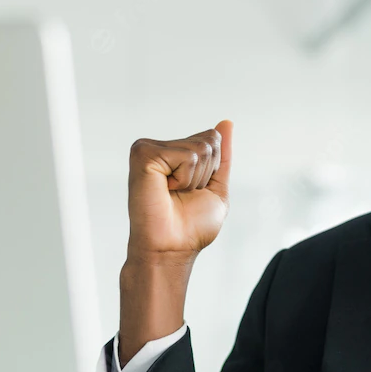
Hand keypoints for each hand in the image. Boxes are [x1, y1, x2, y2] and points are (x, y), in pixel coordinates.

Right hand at [118, 121, 231, 364]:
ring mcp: (149, 150)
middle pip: (209, 140)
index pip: (212, 139)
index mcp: (174, 154)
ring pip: (200, 148)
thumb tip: (226, 122)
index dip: (213, 170)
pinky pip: (186, 155)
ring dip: (195, 179)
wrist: (172, 248)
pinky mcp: (143, 154)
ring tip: (174, 195)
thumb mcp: (216, 187)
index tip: (193, 192)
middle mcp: (160, 148)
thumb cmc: (190, 227)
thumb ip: (222, 156)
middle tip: (183, 195)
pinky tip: (166, 190)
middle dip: (206, 173)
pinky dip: (185, 178)